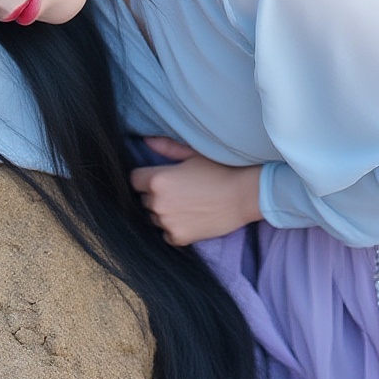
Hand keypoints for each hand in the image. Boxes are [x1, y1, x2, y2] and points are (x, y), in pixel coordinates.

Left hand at [130, 136, 263, 246]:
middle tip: (178, 190)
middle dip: (155, 195)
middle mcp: (158, 203)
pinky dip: (174, 228)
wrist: (244, 195)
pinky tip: (190, 218)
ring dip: (164, 212)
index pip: (134, 180)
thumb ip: (166, 148)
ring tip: (186, 204)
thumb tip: (145, 140)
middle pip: (143, 199)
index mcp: (158, 180)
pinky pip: (166, 233)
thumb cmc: (220, 170)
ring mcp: (167, 222)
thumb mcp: (192, 154)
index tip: (159, 177)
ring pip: (154, 217)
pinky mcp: (178, 238)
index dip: (145, 177)